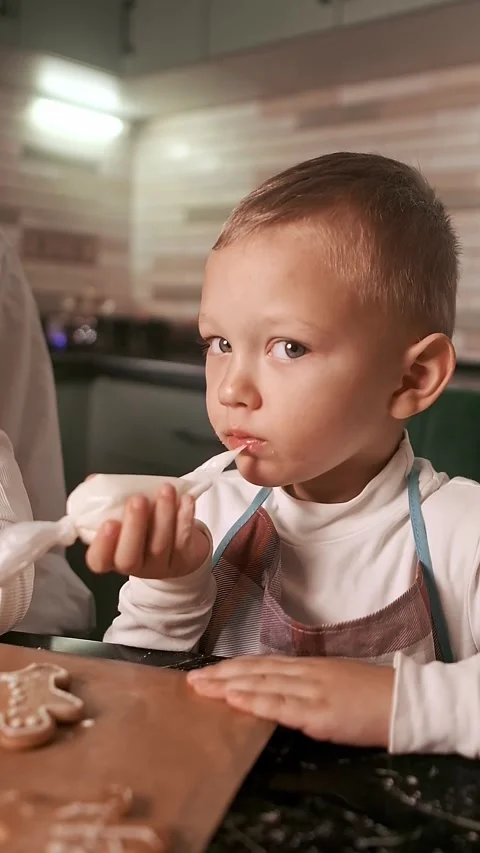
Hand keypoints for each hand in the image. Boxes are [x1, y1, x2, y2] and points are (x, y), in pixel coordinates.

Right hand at [85, 483, 209, 580]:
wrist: (175, 544)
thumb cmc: (141, 525)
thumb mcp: (120, 514)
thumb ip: (105, 499)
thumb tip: (93, 481)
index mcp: (111, 556)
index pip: (98, 560)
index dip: (102, 545)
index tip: (109, 522)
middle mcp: (134, 566)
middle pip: (129, 558)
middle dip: (133, 526)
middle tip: (137, 500)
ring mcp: (159, 566)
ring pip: (159, 546)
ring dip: (163, 515)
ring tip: (165, 489)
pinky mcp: (183, 560)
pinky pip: (183, 541)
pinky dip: (185, 518)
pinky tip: (185, 499)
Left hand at [188, 656, 393, 747]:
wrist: (404, 700)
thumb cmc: (372, 693)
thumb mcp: (334, 679)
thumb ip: (306, 681)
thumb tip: (279, 685)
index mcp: (308, 665)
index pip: (262, 663)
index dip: (233, 666)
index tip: (207, 670)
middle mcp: (305, 673)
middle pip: (255, 670)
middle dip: (221, 674)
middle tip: (191, 680)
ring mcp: (311, 690)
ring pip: (262, 683)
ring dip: (228, 684)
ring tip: (201, 688)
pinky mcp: (319, 712)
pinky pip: (281, 705)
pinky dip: (255, 701)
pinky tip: (235, 701)